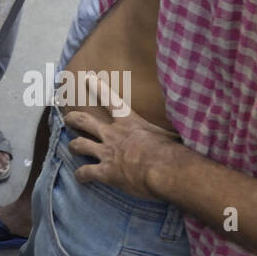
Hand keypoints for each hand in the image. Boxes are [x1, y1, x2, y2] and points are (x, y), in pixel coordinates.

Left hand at [62, 75, 181, 199]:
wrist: (165, 170)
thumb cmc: (172, 151)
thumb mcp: (170, 133)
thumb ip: (168, 128)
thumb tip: (187, 119)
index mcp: (129, 122)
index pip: (110, 99)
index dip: (97, 87)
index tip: (86, 77)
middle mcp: (112, 135)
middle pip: (84, 122)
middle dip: (73, 119)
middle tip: (68, 119)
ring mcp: (106, 153)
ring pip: (79, 145)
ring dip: (73, 146)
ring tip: (72, 147)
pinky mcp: (105, 172)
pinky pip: (86, 173)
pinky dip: (81, 175)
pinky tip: (81, 178)